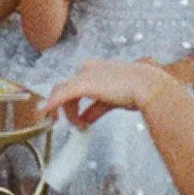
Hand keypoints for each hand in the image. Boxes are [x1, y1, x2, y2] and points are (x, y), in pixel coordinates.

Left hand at [45, 58, 163, 124]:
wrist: (147, 86)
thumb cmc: (137, 90)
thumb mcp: (112, 100)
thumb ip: (96, 109)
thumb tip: (85, 120)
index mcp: (97, 69)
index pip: (76, 84)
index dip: (71, 102)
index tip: (74, 116)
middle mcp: (88, 69)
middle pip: (66, 88)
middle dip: (64, 107)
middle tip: (62, 122)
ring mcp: (85, 75)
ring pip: (62, 92)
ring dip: (65, 111)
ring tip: (74, 125)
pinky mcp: (83, 84)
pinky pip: (62, 95)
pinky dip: (52, 105)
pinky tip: (45, 113)